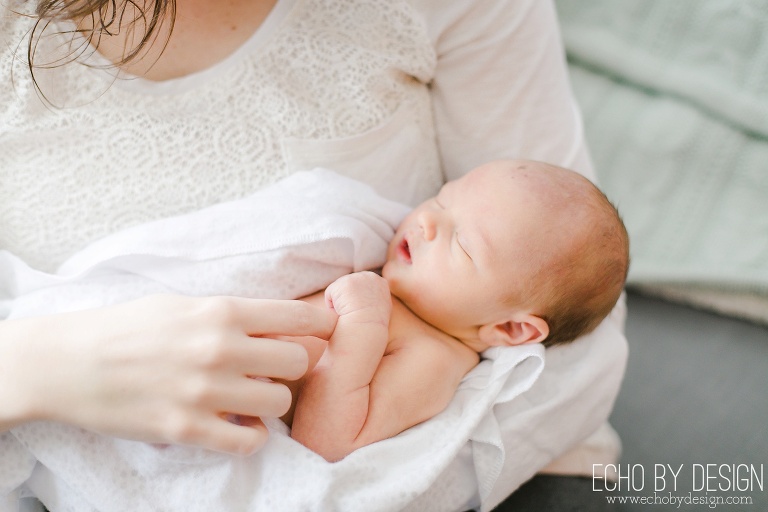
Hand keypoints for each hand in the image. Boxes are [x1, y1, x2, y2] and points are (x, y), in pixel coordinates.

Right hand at [5, 294, 336, 454]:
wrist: (71, 362)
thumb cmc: (129, 327)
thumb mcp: (185, 305)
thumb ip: (234, 315)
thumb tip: (281, 326)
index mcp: (222, 311)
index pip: (300, 316)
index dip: (324, 324)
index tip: (329, 331)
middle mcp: (220, 348)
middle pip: (300, 361)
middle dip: (294, 366)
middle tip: (274, 370)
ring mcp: (205, 391)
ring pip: (279, 402)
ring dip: (271, 402)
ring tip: (250, 397)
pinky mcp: (187, 428)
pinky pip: (249, 440)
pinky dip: (252, 435)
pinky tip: (239, 425)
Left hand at [324, 271, 390, 324]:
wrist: (366, 326)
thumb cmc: (373, 324)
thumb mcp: (382, 307)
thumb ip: (376, 298)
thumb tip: (369, 298)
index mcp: (380, 282)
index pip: (364, 285)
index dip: (358, 297)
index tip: (359, 309)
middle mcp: (367, 276)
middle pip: (350, 284)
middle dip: (348, 297)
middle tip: (352, 312)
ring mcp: (353, 278)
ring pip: (340, 289)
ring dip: (340, 302)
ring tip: (347, 314)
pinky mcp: (340, 284)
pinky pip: (330, 294)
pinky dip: (331, 305)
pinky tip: (339, 313)